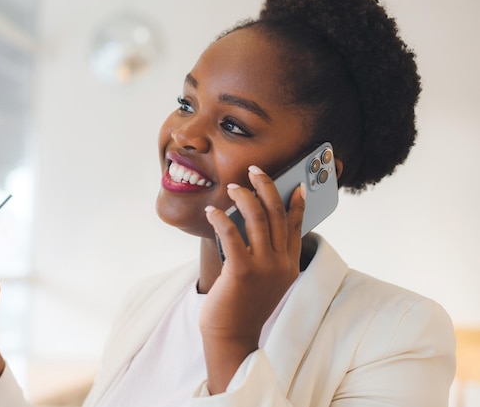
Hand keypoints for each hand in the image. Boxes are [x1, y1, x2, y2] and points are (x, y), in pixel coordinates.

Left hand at [201, 165, 305, 393]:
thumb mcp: (264, 281)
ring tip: (232, 187)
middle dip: (267, 187)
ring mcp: (264, 268)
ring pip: (258, 218)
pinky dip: (221, 219)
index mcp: (289, 265)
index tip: (298, 185)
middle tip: (255, 171)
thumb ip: (265, 256)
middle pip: (278, 214)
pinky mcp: (242, 271)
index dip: (297, 203)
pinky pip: (232, 234)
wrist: (232, 337)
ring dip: (244, 197)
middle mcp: (281, 264)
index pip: (296, 227)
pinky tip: (211, 212)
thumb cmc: (242, 307)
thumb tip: (251, 222)